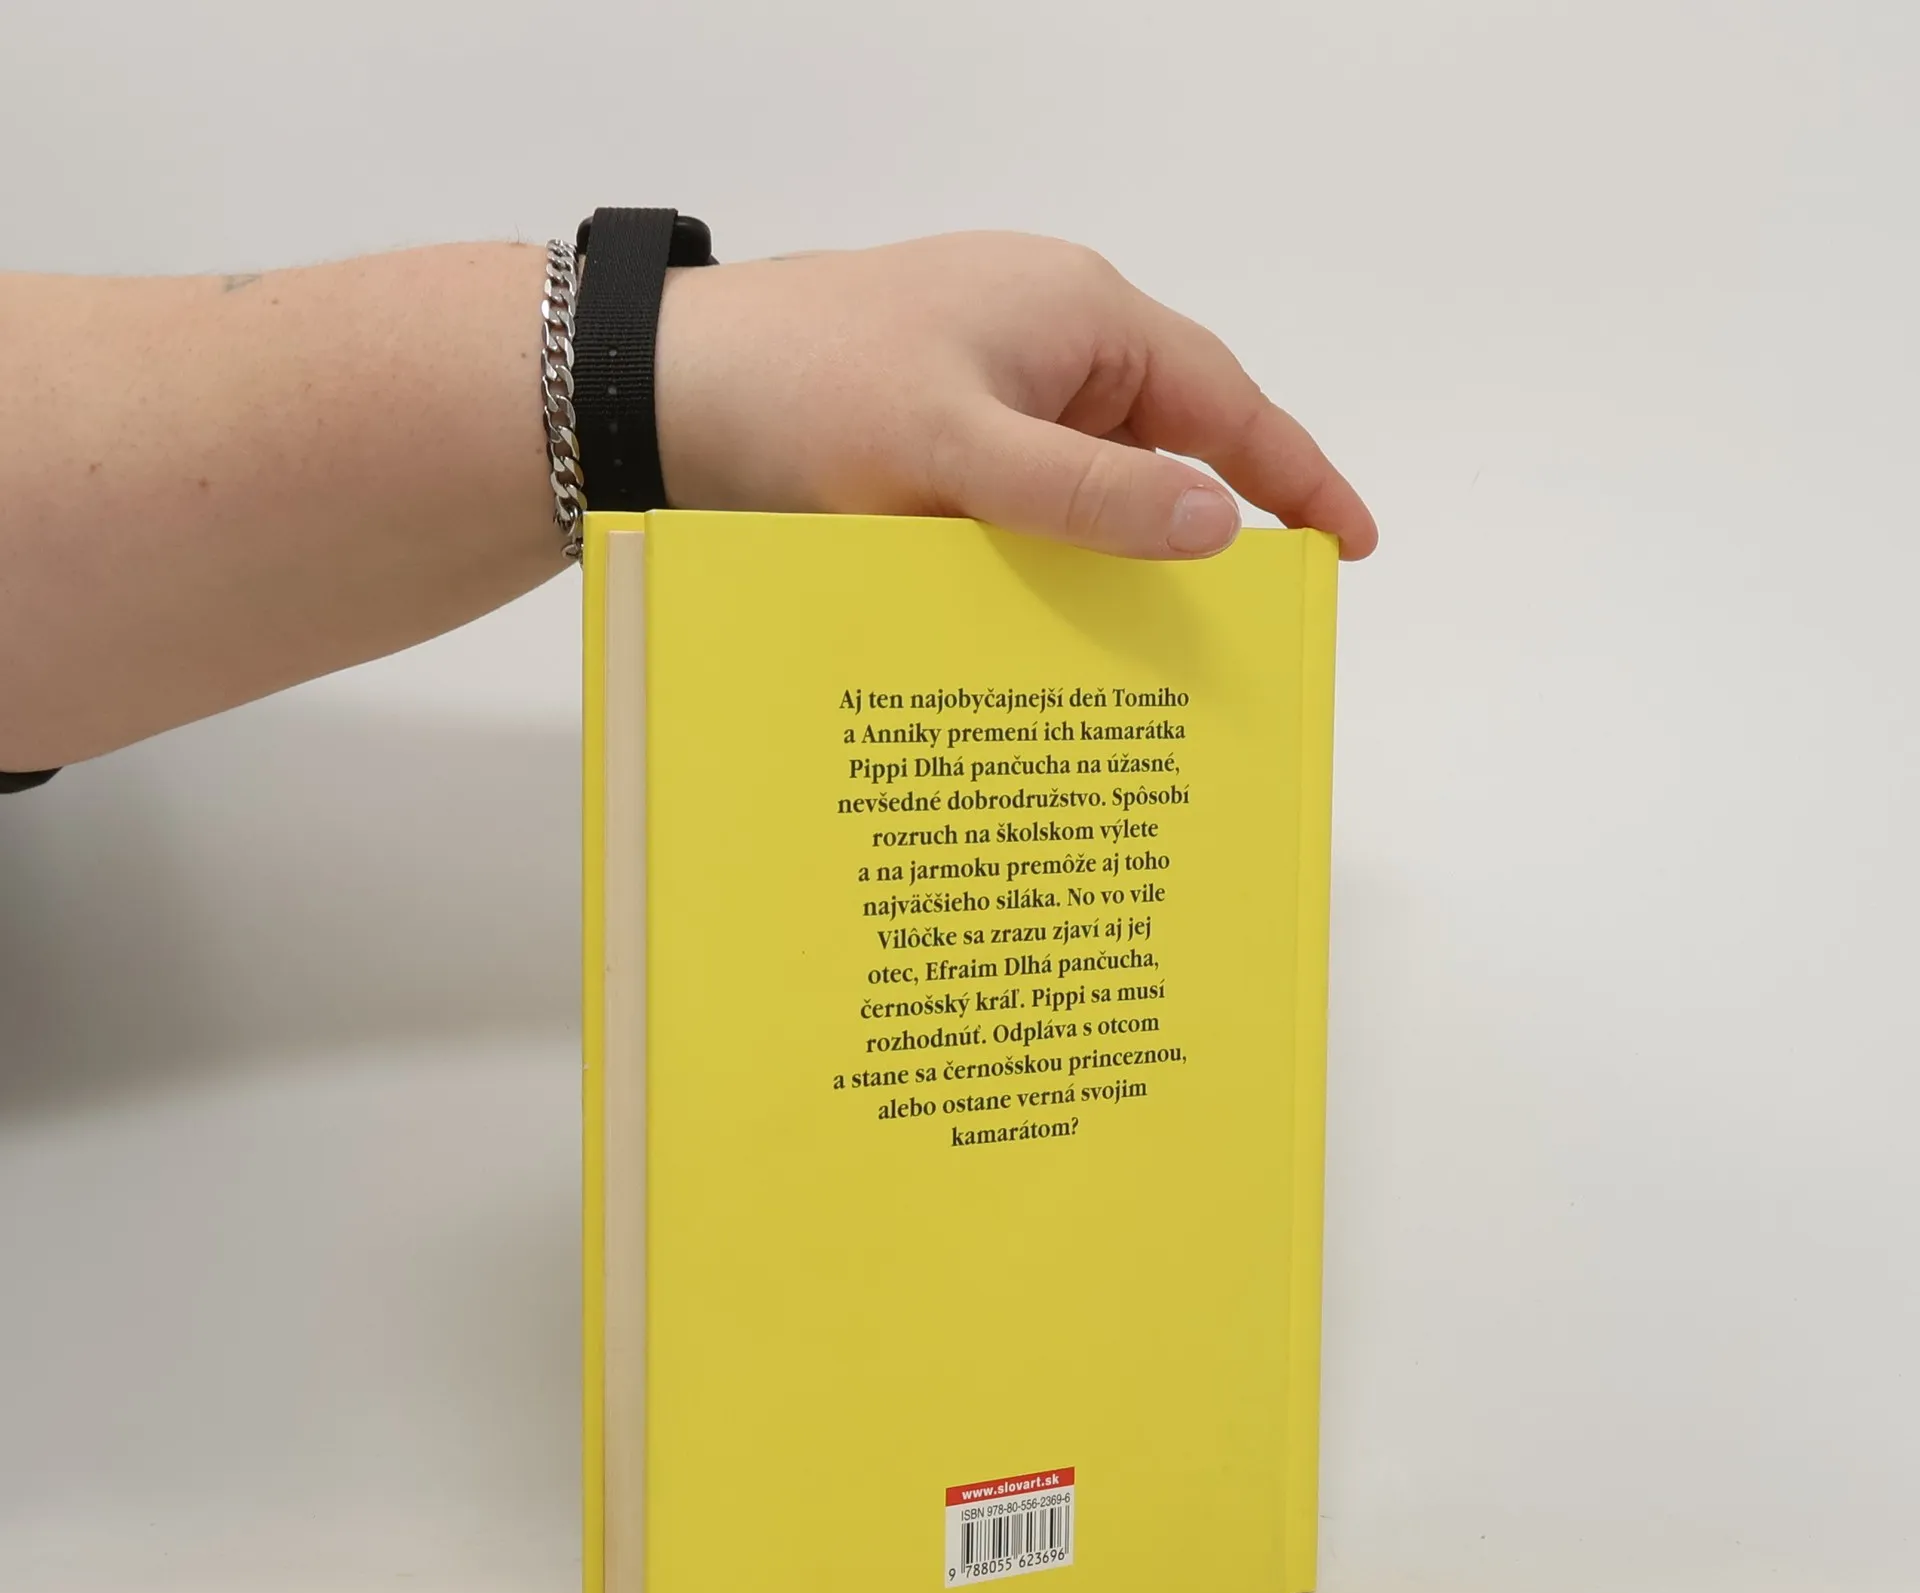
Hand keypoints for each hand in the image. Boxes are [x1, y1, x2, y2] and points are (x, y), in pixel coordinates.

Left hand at [655, 232, 1376, 561]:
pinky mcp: (942, 433)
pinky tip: (1051, 619)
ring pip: (1092, 482)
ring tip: (1149, 650)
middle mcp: (1047, 342)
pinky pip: (1029, 498)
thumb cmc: (807, 391)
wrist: (667, 393)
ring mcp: (994, 387)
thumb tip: (1216, 523)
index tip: (1350, 544)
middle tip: (1250, 623)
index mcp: (1079, 315)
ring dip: (1116, 554)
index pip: (1221, 401)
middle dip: (1206, 529)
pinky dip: (1049, 553)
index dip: (1294, 474)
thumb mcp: (957, 451)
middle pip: (1164, 442)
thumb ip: (1087, 493)